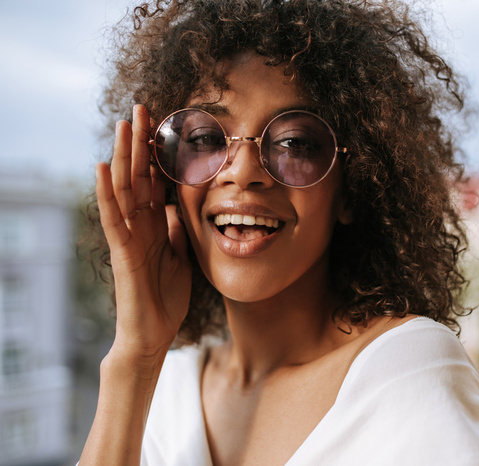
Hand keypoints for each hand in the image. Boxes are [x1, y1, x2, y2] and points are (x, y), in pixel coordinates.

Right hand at [95, 105, 191, 362]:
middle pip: (138, 176)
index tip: (164, 123)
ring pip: (124, 189)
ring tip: (124, 125)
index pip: (154, 181)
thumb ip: (175, 230)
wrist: (154, 334)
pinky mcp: (122, 253)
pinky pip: (113, 218)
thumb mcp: (179, 256)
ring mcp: (128, 236)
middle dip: (141, 142)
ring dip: (124, 156)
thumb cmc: (165, 297)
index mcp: (153, 224)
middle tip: (143, 108)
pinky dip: (107, 193)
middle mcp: (138, 224)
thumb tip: (176, 206)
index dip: (158, 153)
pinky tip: (103, 168)